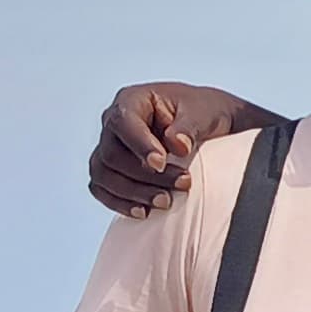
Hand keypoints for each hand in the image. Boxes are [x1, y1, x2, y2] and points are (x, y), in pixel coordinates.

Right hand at [90, 83, 261, 219]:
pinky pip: (102, 188)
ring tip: (166, 202)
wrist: (208, 128)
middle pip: (111, 154)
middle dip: (144, 175)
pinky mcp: (112, 170)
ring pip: (103, 174)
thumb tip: (176, 145)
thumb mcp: (205, 113)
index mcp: (133, 100)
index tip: (160, 163)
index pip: (123, 121)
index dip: (139, 145)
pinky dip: (119, 202)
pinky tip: (143, 212)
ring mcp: (110, 147)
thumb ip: (189, 126)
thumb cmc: (203, 113)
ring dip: (133, 193)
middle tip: (182, 184)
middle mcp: (114, 123)